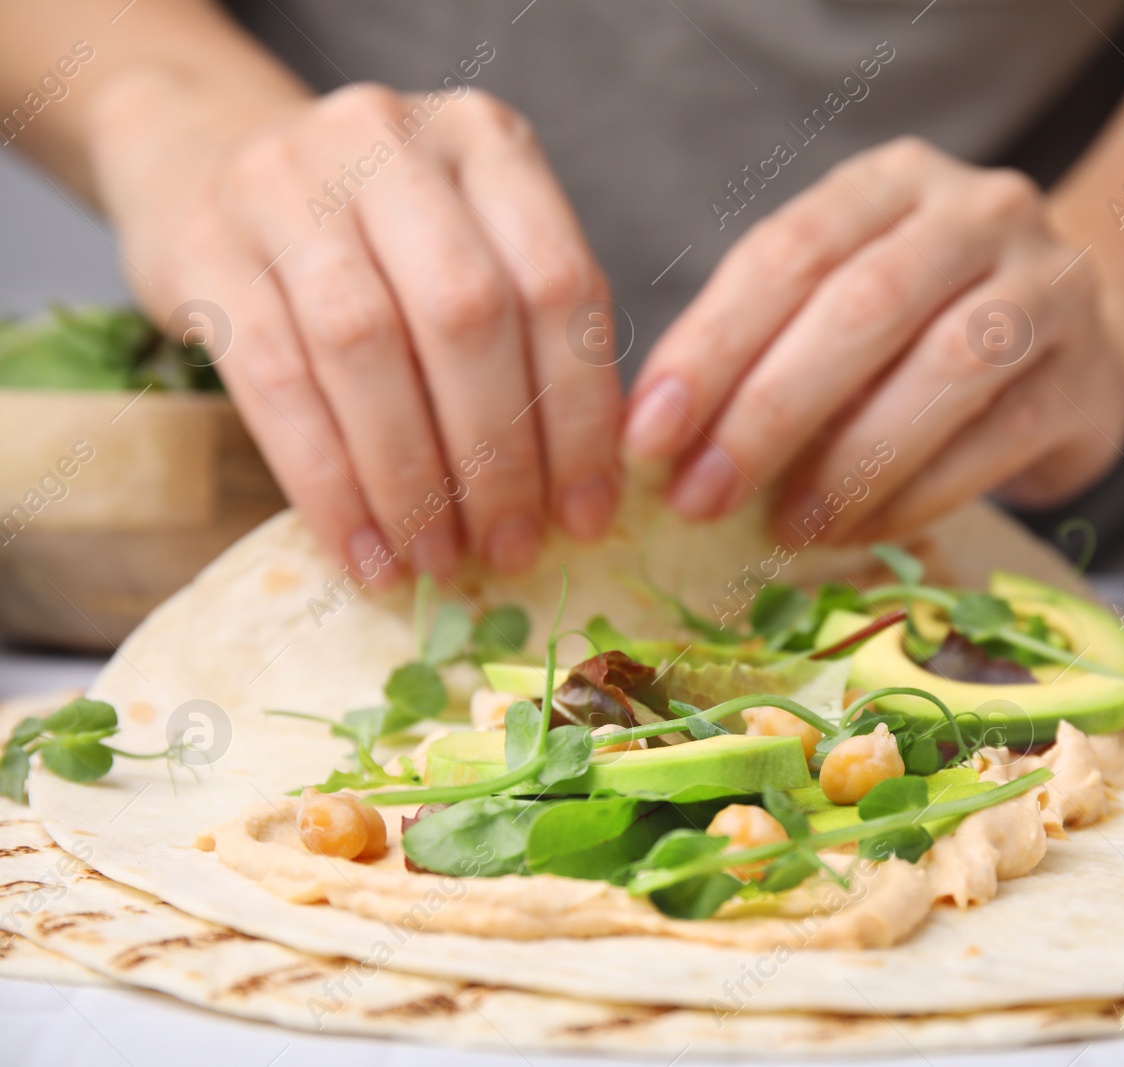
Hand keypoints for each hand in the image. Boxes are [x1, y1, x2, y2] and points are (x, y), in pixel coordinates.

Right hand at [92, 78, 620, 581]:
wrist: (209, 159)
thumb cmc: (377, 240)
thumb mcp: (468, 249)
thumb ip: (529, 341)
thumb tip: (582, 497)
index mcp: (486, 142)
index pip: (560, 285)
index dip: (581, 415)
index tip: (588, 515)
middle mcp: (389, 140)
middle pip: (466, 316)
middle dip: (497, 456)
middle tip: (509, 551)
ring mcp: (287, 181)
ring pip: (368, 349)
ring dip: (413, 480)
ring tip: (437, 562)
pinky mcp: (203, 243)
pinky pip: (277, 383)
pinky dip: (328, 485)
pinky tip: (364, 552)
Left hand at [624, 136, 1123, 543]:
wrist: (1081, 344)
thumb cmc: (925, 331)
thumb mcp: (841, 307)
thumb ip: (765, 348)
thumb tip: (661, 439)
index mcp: (895, 181)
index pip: (789, 251)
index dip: (713, 346)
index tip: (649, 435)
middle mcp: (981, 214)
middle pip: (864, 306)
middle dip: (769, 412)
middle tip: (701, 497)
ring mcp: (1051, 289)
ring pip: (945, 370)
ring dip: (848, 463)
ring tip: (784, 527)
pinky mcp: (1089, 378)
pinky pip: (997, 439)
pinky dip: (917, 494)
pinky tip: (858, 531)